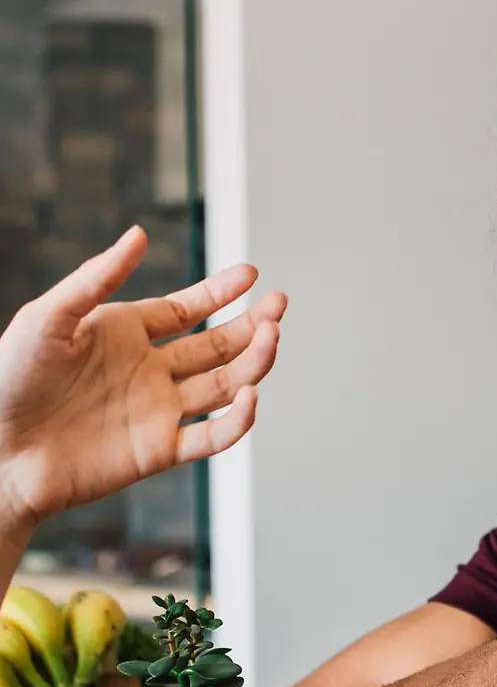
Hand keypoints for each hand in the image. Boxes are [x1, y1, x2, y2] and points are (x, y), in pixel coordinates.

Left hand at [0, 226, 283, 531]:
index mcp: (123, 334)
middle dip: (252, 325)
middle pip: (217, 346)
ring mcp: (158, 412)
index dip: (221, 292)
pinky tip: (250, 395)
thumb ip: (96, 277)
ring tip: (272, 337)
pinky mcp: (159, 452)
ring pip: (225, 386)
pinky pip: (212, 436)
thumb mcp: (47, 317)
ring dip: (253, 363)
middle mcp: (148, 371)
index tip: (252, 275)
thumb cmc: (6, 382)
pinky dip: (238, 420)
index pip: (188, 309)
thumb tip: (139, 234)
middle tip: (278, 306)